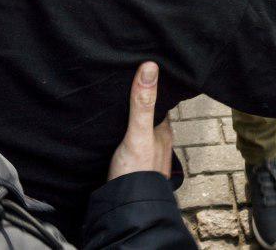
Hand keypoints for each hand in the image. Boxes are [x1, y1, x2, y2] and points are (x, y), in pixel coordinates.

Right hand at [108, 62, 173, 179]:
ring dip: (130, 116)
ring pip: (139, 127)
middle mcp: (157, 140)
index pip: (161, 100)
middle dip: (139, 100)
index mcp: (164, 130)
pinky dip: (121, 131)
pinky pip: (128, 140)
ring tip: (115, 98)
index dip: (152, 85)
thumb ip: (143, 103)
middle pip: (149, 113)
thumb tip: (150, 66)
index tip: (141, 67)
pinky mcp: (131, 163)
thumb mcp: (138, 133)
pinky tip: (111, 127)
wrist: (125, 209)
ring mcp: (145, 152)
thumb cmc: (136, 172)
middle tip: (124, 79)